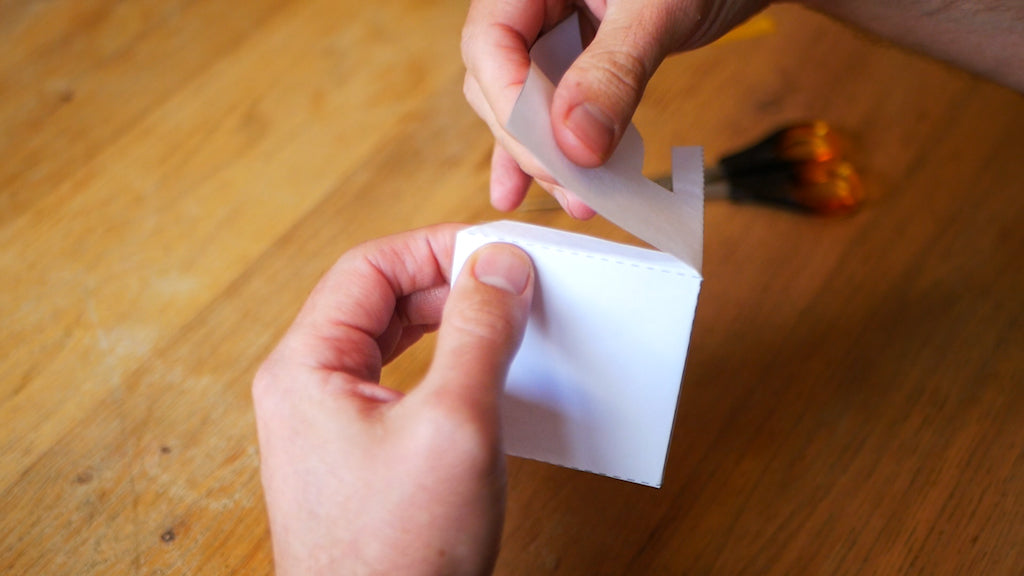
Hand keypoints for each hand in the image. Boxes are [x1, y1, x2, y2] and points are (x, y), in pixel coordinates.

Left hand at [253, 224, 534, 575]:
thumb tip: (500, 264)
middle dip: (450, 287)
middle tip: (514, 288)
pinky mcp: (360, 457)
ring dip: (452, 327)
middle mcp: (308, 389)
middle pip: (380, 303)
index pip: (368, 269)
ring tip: (509, 328)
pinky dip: (447, 369)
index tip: (496, 250)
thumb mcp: (454, 424)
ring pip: (394, 344)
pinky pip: (403, 385)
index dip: (435, 249)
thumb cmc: (400, 550)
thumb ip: (479, 333)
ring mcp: (331, 426)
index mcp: (305, 367)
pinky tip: (487, 378)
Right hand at [461, 0, 768, 216]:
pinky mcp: (575, 56)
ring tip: (577, 199)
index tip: (551, 153)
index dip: (509, 102)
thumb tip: (575, 144)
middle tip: (573, 183)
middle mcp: (531, 2)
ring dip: (544, 156)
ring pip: (523, 101)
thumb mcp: (658, 11)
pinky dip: (553, 147)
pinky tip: (540, 189)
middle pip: (497, 79)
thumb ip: (613, 71)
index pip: (489, 42)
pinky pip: (551, 105)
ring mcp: (550, 29)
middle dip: (532, 140)